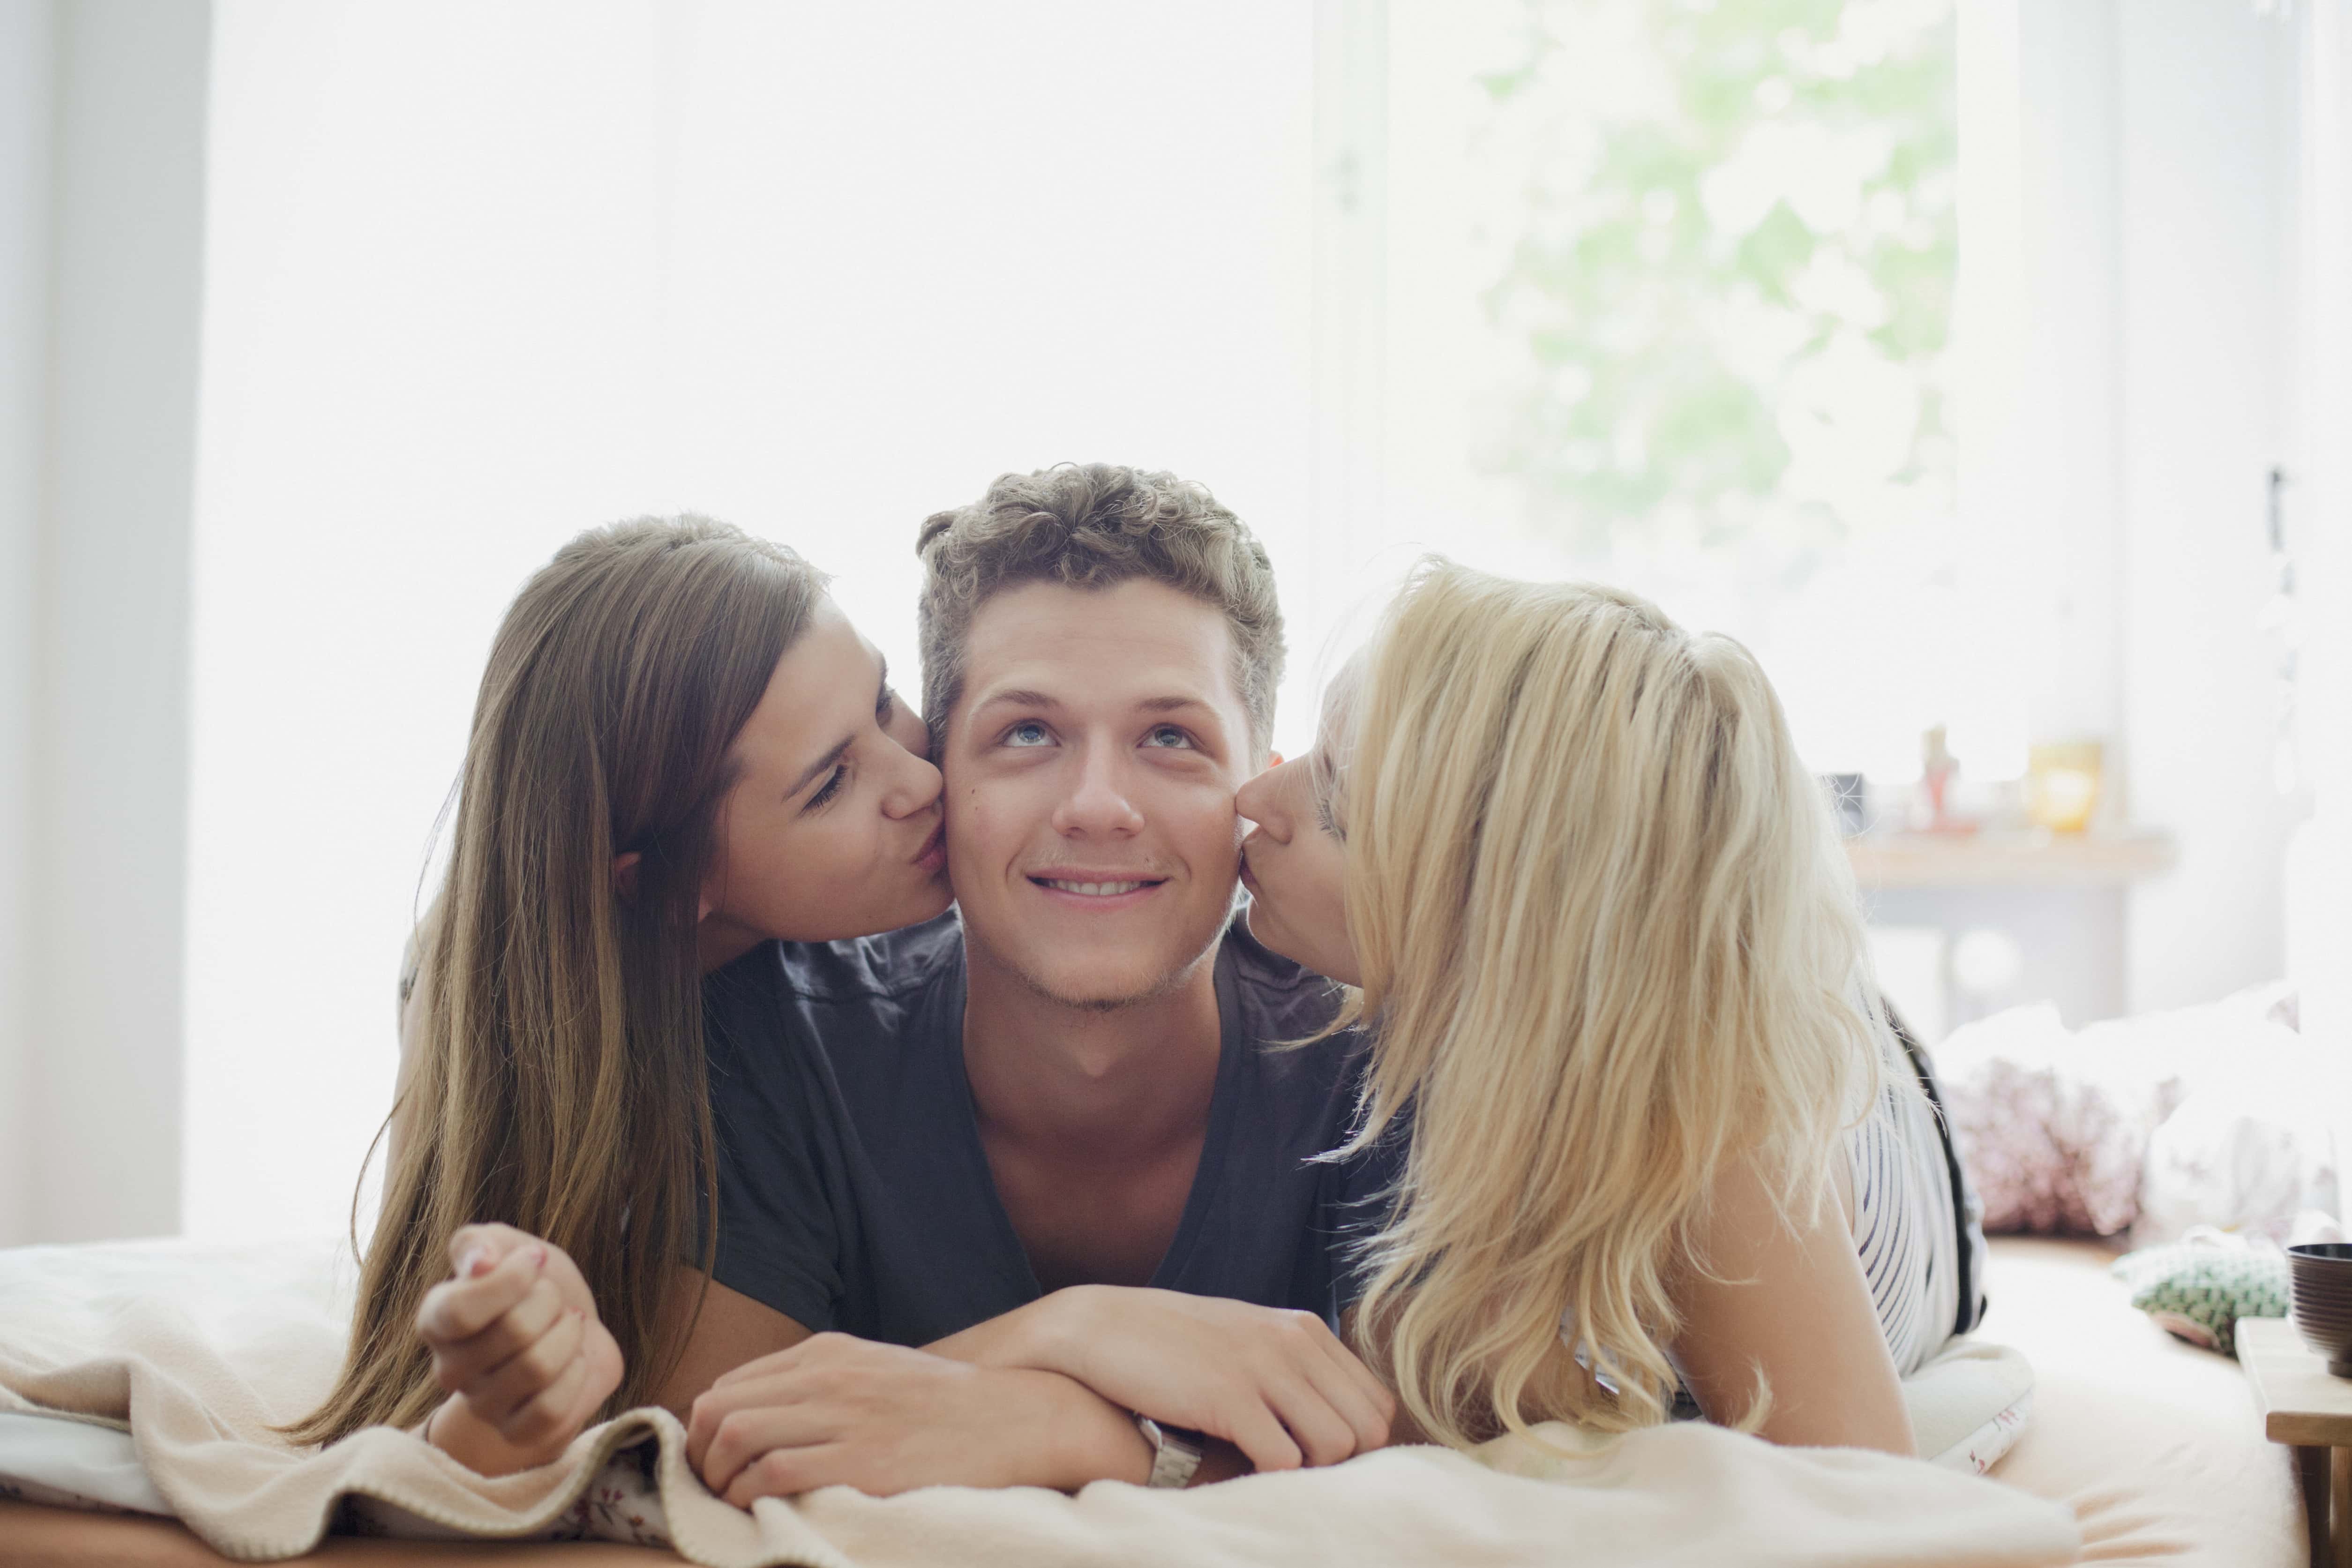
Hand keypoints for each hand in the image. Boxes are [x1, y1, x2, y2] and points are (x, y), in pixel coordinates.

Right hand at [414, 1223, 622, 1475]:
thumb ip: (480, 1242)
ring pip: (537, 1369)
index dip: (510, 1280)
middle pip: (513, 1333)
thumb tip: (479, 1261)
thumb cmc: (537, 1284)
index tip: (535, 1260)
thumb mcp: (510, 1246)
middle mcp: (450, 1369)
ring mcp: (483, 1406)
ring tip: (567, 1326)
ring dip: (569, 1335)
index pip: (459, 1310)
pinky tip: (575, 1361)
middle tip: (554, 1300)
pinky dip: (577, 1376)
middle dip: (550, 1303)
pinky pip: (552, 1409)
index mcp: (437, 1320)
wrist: (575, 1324)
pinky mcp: (518, 1432)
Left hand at [686, 1332, 1148, 1503]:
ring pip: (735, 1436)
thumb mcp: (874, 1370)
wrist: (1013, 1420)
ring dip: (719, 1478)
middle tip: (712, 1489)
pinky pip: (773, 1473)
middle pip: (718, 1408)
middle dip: (699, 1455)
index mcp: (827, 1352)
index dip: (704, 1430)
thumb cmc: (943, 1406)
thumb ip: (820, 1385)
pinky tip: (763, 1510)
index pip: (729, 1384)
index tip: (712, 1463)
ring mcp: (844, 1415)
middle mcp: (828, 1375)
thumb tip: (757, 1418)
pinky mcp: (861, 1459)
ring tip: (734, 1502)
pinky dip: (751, 1495)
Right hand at [948, 1287, 1394, 1472]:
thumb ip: (1289, 1368)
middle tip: (1302, 1477)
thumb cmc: (1171, 1345)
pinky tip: (1245, 1474)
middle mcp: (1293, 1341)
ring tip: (1274, 1477)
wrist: (1099, 1328)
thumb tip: (1332, 1425)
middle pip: (1368, 1426)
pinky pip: (1285, 1457)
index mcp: (1303, 1328)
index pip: (1376, 1401)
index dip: (1359, 1442)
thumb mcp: (1245, 1339)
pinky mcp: (1228, 1396)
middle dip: (1345, 1464)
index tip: (1322, 1461)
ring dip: (1312, 1473)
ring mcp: (1263, 1366)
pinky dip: (1274, 1479)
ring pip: (1337, 1444)